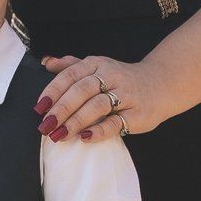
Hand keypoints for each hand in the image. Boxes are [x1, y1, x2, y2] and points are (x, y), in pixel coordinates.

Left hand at [37, 53, 157, 143]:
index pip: (71, 75)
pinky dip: (100, 130)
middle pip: (82, 90)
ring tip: (60, 134)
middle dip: (62, 108)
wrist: (161, 84)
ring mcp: (126, 95)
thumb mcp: (97, 66)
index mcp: (97, 64)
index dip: (53, 91)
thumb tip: (46, 62)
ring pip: (98, 105)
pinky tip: (85, 138)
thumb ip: (71, 65)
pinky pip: (116, 122)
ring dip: (77, 120)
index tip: (39, 107)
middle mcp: (111, 76)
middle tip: (46, 125)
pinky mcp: (137, 114)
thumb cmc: (121, 78)